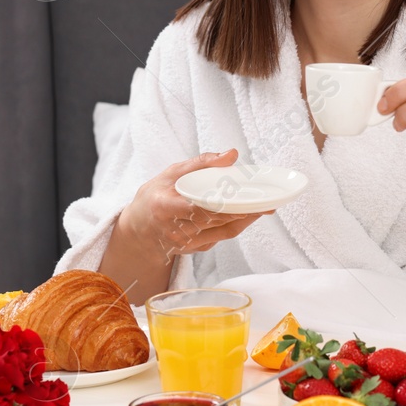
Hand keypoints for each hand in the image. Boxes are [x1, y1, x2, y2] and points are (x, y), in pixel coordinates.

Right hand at [101, 150, 269, 301]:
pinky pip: (221, 237)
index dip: (227, 204)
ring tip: (264, 207)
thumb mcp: (169, 174)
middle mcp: (177, 230)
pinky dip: (235, 226)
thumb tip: (231, 154)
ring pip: (224, 232)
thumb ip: (200, 163)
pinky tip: (246, 215)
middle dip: (246, 211)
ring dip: (246, 220)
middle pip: (219, 220)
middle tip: (268, 201)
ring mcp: (186, 244)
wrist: (136, 231)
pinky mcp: (194, 250)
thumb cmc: (152, 198)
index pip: (203, 208)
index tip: (248, 197)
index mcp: (167, 208)